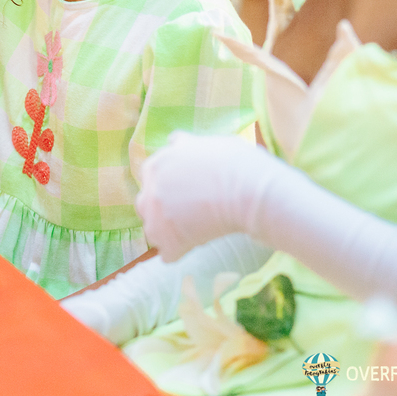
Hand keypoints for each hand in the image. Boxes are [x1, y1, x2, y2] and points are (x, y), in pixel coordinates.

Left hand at [137, 131, 276, 261]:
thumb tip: (176, 141)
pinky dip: (179, 253)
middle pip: (146, 204)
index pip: (152, 179)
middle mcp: (151, 188)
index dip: (169, 188)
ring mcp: (157, 216)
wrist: (250, 191)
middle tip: (189, 214)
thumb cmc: (237, 163)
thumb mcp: (206, 143)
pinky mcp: (169, 240)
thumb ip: (186, 146)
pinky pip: (167, 254)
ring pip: (153, 231)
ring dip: (168, 233)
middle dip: (163, 210)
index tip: (187, 193)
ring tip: (192, 234)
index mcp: (157, 163)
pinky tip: (195, 248)